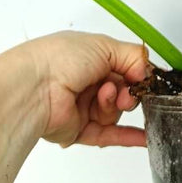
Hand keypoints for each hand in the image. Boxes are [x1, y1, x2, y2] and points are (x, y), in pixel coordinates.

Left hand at [23, 30, 149, 148]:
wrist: (35, 88)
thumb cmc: (59, 59)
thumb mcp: (104, 46)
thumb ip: (134, 56)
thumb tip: (147, 72)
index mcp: (89, 57)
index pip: (124, 67)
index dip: (136, 73)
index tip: (143, 77)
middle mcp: (85, 81)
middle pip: (122, 90)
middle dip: (128, 91)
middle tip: (124, 90)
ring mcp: (82, 106)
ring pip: (115, 111)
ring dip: (115, 105)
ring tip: (104, 97)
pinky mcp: (79, 129)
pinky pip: (108, 134)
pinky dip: (127, 136)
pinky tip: (144, 137)